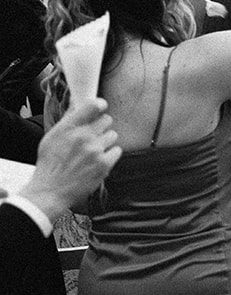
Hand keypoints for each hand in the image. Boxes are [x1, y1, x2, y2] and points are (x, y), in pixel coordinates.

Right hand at [16, 98, 121, 221]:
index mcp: (68, 128)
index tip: (101, 108)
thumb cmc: (50, 164)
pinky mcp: (104, 164)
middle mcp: (82, 136)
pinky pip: (117, 150)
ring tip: (93, 152)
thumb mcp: (52, 137)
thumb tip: (78, 104)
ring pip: (113, 135)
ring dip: (106, 142)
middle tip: (93, 136)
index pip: (93, 105)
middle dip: (101, 127)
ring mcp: (94, 150)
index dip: (100, 105)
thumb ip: (68, 121)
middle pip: (107, 120)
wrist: (50, 191)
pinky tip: (98, 160)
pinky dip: (110, 155)